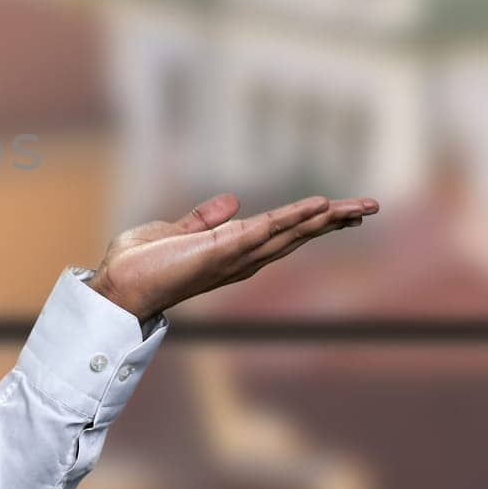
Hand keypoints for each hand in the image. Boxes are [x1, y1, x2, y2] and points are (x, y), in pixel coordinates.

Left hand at [87, 192, 378, 322]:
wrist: (116, 286)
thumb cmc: (137, 266)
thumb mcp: (172, 233)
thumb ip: (201, 220)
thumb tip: (231, 202)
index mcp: (231, 251)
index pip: (281, 233)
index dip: (312, 220)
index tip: (342, 209)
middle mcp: (241, 258)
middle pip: (297, 235)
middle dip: (335, 221)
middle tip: (371, 206)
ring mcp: (234, 255)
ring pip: (290, 232)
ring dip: (325, 218)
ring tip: (359, 206)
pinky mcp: (222, 250)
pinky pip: (264, 229)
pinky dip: (292, 217)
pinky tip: (319, 206)